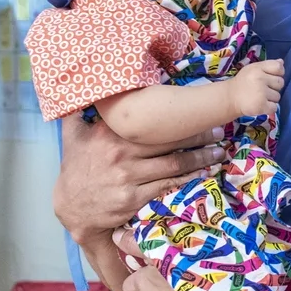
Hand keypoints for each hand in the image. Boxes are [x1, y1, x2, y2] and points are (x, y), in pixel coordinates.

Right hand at [53, 115, 225, 243]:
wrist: (70, 208)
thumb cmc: (75, 168)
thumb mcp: (72, 136)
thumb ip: (77, 111)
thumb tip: (80, 83)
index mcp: (110, 134)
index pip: (152, 123)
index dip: (178, 118)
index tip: (199, 112)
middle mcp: (121, 153)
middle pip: (169, 142)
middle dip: (198, 136)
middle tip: (220, 130)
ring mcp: (129, 177)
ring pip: (174, 165)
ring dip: (200, 159)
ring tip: (219, 152)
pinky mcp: (135, 198)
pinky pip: (168, 186)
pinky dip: (188, 180)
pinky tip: (204, 174)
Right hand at [231, 60, 283, 118]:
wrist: (229, 98)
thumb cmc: (243, 82)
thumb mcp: (253, 69)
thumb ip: (267, 65)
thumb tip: (282, 62)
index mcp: (258, 68)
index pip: (278, 68)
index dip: (279, 73)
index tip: (271, 77)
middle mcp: (260, 79)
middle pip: (280, 83)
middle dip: (274, 87)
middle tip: (263, 89)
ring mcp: (261, 93)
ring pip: (278, 96)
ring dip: (271, 98)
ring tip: (260, 97)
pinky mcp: (261, 106)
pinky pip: (274, 107)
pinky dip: (269, 108)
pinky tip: (261, 105)